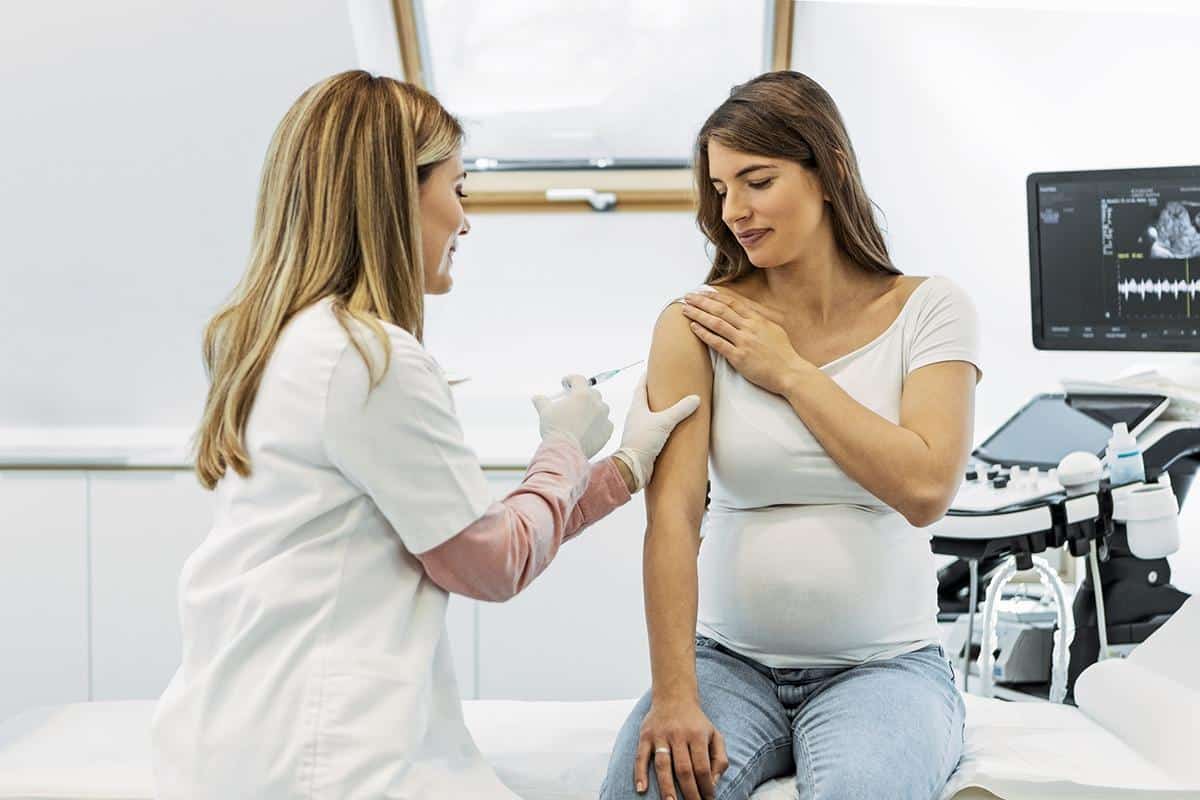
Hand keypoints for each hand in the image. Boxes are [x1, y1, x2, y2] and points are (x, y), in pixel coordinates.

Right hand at [531, 375, 613, 458]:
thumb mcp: (545, 412)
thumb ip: (542, 401)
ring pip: (601, 408)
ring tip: (582, 418)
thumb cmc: (555, 429)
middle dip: (583, 395)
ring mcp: (604, 417)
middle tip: (574, 402)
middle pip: (592, 393)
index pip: (579, 379)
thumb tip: (536, 397)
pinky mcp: (607, 431)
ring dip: (593, 410)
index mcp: (582, 394)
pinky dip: (598, 425)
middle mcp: (596, 403)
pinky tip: (588, 430)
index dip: (571, 380)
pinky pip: (605, 424)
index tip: (566, 383)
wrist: (565, 451)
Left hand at [613, 372, 700, 491]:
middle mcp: (636, 418)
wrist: (633, 467)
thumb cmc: (642, 442)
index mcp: (636, 407)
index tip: (652, 369)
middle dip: (654, 395)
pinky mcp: (645, 444)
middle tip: (667, 388)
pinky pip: (655, 432)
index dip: (646, 377)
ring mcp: (639, 431)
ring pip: (650, 417)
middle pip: (644, 402)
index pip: (640, 387)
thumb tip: (694, 399)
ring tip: (673, 408)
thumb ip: (680, 410)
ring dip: (659, 413)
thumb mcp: (664, 422)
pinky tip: (672, 431)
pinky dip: (663, 429)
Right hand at [634, 698, 727, 799]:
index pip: (702, 767)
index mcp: (697, 735)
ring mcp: (660, 735)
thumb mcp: (714, 735)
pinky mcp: (645, 736)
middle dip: (688, 792)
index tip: (708, 799)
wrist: (674, 695)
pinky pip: (641, 756)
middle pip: (683, 769)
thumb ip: (719, 758)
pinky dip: (640, 773)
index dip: (706, 786)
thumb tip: (714, 783)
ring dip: (666, 786)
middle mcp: (678, 735)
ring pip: (663, 764)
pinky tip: (641, 789)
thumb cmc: (696, 721)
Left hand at [680, 288, 812, 395]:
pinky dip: (704, 334)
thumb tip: (748, 313)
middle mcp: (749, 328)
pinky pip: (718, 343)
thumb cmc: (784, 354)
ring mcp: (744, 342)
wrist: (791, 372)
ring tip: (685, 309)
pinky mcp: (739, 357)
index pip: (732, 303)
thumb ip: (759, 320)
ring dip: (699, 315)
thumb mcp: (774, 330)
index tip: (703, 292)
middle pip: (721, 310)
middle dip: (702, 302)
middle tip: (688, 297)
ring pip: (716, 323)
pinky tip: (694, 327)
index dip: (715, 296)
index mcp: (758, 320)